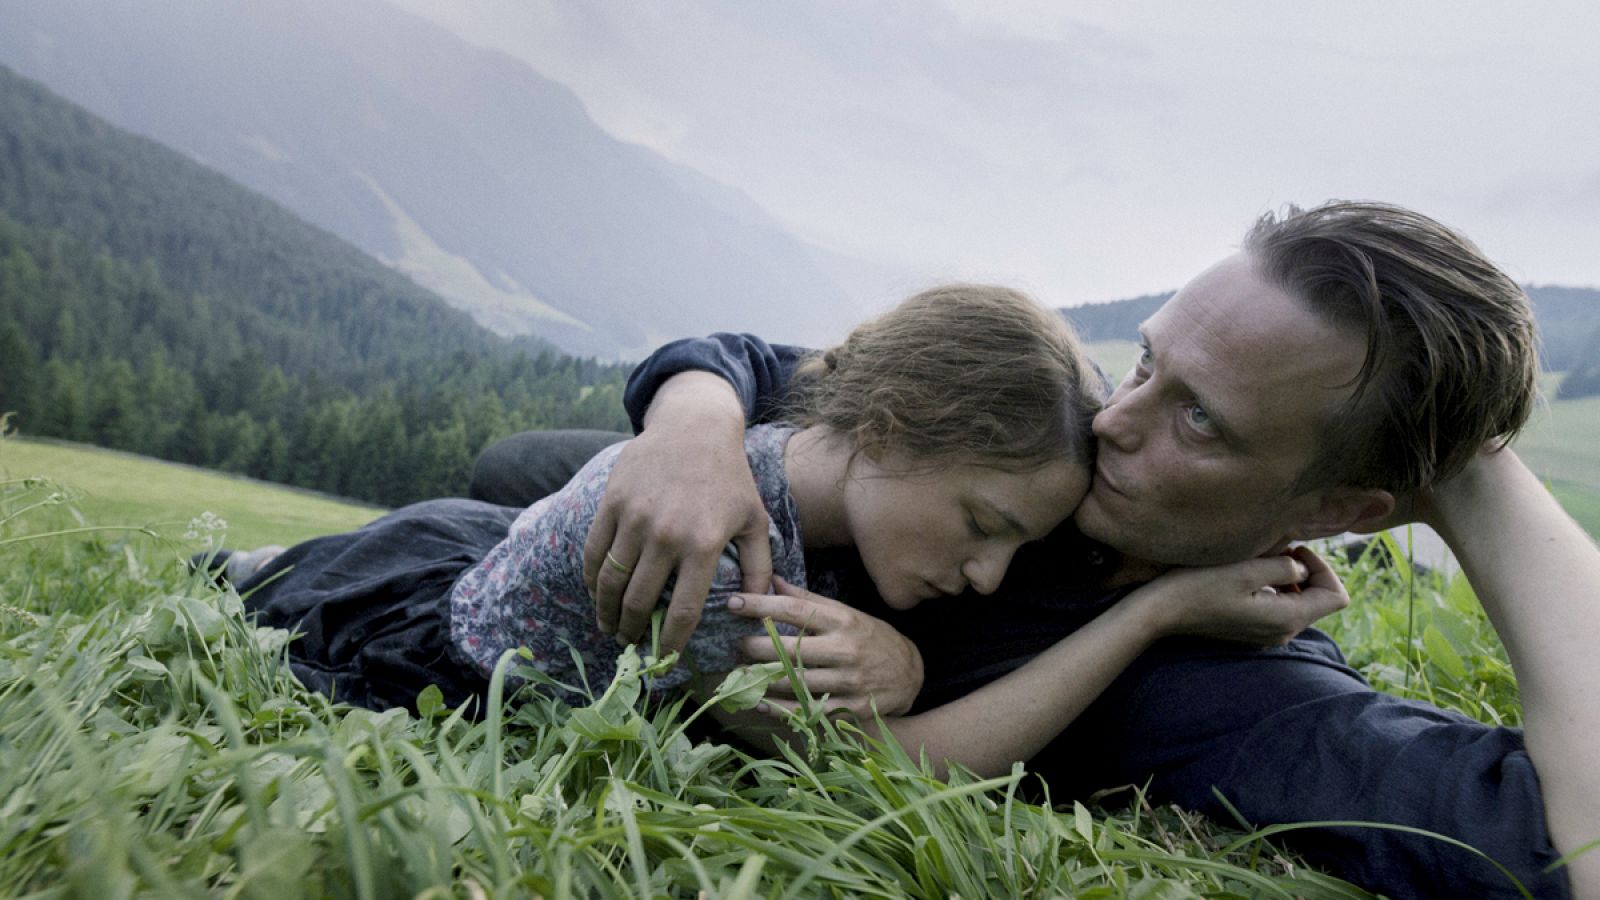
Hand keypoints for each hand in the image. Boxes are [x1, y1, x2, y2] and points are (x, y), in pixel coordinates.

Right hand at [583, 373, 774, 651]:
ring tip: (610, 627)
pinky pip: (594, 551)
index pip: (684, 610)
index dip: (672, 642)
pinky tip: (595, 593)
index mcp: (704, 544)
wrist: (695, 427)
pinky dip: (590, 579)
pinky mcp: (612, 502)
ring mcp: (635, 517)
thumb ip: (760, 566)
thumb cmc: (731, 478)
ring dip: (606, 612)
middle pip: (640, 601)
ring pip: (611, 581)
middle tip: (631, 647)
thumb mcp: (754, 520)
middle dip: (633, 633)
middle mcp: (667, 534)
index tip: (665, 660)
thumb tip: (759, 610)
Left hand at [728, 577, 923, 717]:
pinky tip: (759, 702)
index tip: (733, 602)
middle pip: (790, 648)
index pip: (795, 609)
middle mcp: (845, 649)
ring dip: (762, 679)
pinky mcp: (851, 709)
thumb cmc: (871, 637)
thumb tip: (772, 578)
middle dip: (755, 646)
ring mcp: (849, 681)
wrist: (911, 674)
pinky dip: (779, 709)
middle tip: (735, 645)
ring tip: (738, 674)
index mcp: (843, 620)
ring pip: (795, 682)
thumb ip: (808, 598)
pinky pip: (808, 710)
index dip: (761, 604)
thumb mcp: (845, 612)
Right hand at [1139, 546, 1349, 646]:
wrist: (1162, 612)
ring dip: (1287, 578)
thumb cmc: (1200, 586)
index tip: (1294, 551)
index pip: (1336, 596)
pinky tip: (1245, 577)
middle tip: (1276, 551)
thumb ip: (1285, 566)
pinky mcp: (1252, 630)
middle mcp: (1283, 632)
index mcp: (1287, 618)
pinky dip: (1272, 588)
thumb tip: (1301, 567)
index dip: (1324, 568)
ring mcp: (1267, 634)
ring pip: (1299, 602)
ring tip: (1258, 561)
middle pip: (1320, 599)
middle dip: (1305, 571)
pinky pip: (1279, 607)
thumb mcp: (1246, 568)